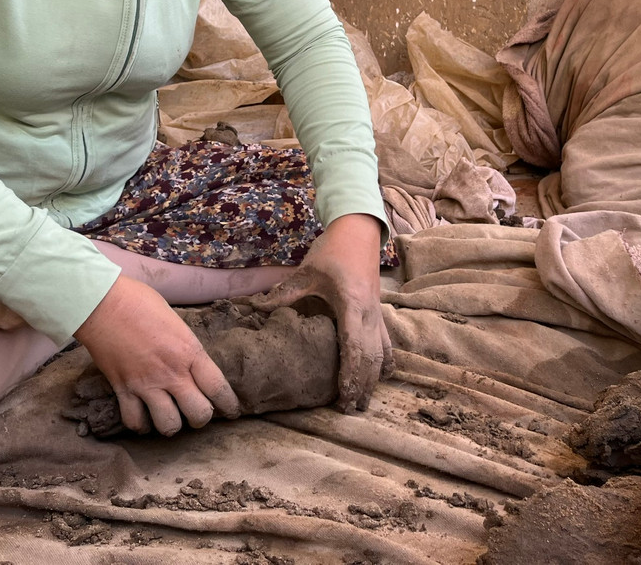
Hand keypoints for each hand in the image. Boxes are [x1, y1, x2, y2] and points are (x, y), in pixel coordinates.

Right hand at [75, 275, 240, 435]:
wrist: (102, 303)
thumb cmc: (140, 302)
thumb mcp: (176, 321)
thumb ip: (186, 346)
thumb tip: (191, 361)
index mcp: (189, 351)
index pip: (218, 388)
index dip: (229, 405)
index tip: (231, 411)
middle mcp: (171, 373)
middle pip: (199, 414)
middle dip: (202, 418)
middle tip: (197, 413)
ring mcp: (146, 384)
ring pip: (169, 426)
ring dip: (172, 425)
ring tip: (170, 417)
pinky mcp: (123, 390)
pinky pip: (135, 422)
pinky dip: (141, 425)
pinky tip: (144, 419)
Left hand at [251, 212, 391, 412]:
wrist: (358, 231)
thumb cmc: (332, 250)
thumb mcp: (306, 271)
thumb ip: (283, 293)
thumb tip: (254, 309)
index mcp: (351, 304)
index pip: (355, 347)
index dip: (351, 374)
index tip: (343, 397)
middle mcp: (369, 313)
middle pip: (372, 358)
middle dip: (362, 385)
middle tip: (350, 409)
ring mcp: (378, 313)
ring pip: (383, 353)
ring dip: (374, 378)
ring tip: (363, 401)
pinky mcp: (379, 312)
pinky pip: (386, 343)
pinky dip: (384, 362)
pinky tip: (380, 376)